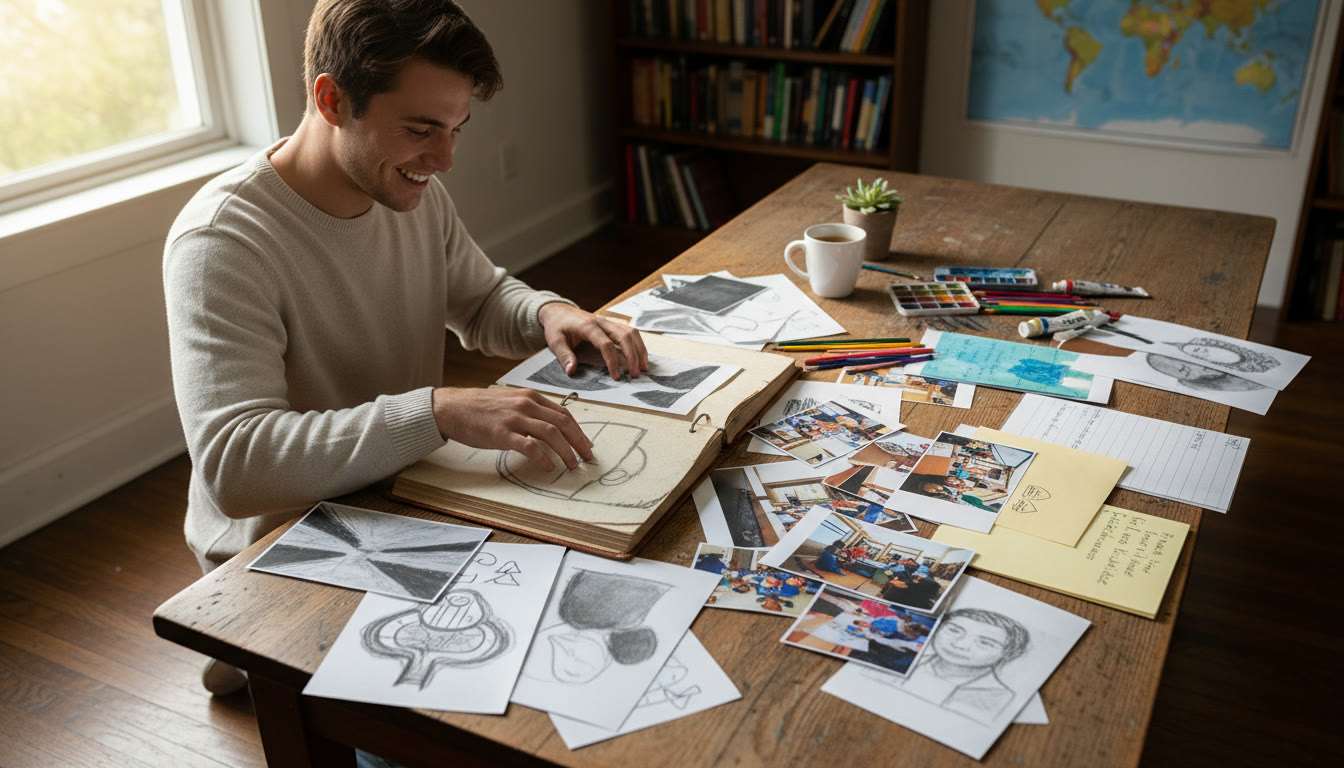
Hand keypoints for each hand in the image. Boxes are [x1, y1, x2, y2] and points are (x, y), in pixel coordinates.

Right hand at [432, 387, 592, 470]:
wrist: (451, 408)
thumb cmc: (478, 408)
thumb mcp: (509, 402)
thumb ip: (529, 411)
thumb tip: (549, 429)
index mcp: (530, 397)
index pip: (563, 413)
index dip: (578, 430)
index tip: (585, 444)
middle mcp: (526, 404)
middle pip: (563, 423)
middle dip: (579, 442)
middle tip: (587, 457)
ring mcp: (514, 418)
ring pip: (551, 433)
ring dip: (566, 451)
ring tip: (572, 465)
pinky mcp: (502, 433)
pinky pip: (529, 446)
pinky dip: (543, 458)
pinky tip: (549, 467)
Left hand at [537, 302, 647, 379]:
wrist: (558, 311)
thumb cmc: (557, 326)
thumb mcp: (554, 342)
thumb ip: (564, 356)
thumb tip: (572, 371)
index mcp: (587, 326)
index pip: (606, 344)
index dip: (612, 361)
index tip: (616, 376)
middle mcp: (602, 322)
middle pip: (625, 336)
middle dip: (633, 356)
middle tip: (636, 374)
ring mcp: (608, 322)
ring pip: (631, 332)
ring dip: (639, 349)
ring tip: (643, 367)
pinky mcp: (612, 325)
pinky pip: (630, 332)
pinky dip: (637, 345)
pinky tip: (640, 357)